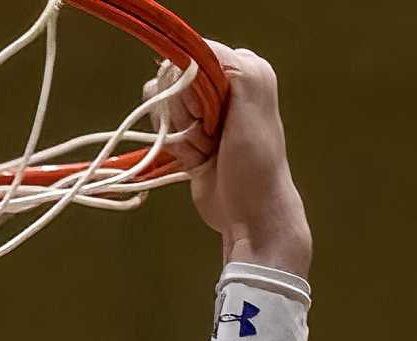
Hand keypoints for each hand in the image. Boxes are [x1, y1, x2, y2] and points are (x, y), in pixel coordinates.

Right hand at [148, 43, 310, 275]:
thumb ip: (228, 63)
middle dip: (185, 117)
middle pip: (172, 83)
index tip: (211, 116)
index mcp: (243, 67)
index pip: (191, 57)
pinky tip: (197, 161)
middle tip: (212, 138)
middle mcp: (222, 83)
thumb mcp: (251, 97)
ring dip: (180, 136)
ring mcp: (202, 110)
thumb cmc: (255, 160)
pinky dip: (176, 149)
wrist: (249, 212)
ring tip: (207, 152)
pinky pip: (160, 129)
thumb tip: (189, 51)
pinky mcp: (188, 133)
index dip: (191, 89)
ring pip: (162, 107)